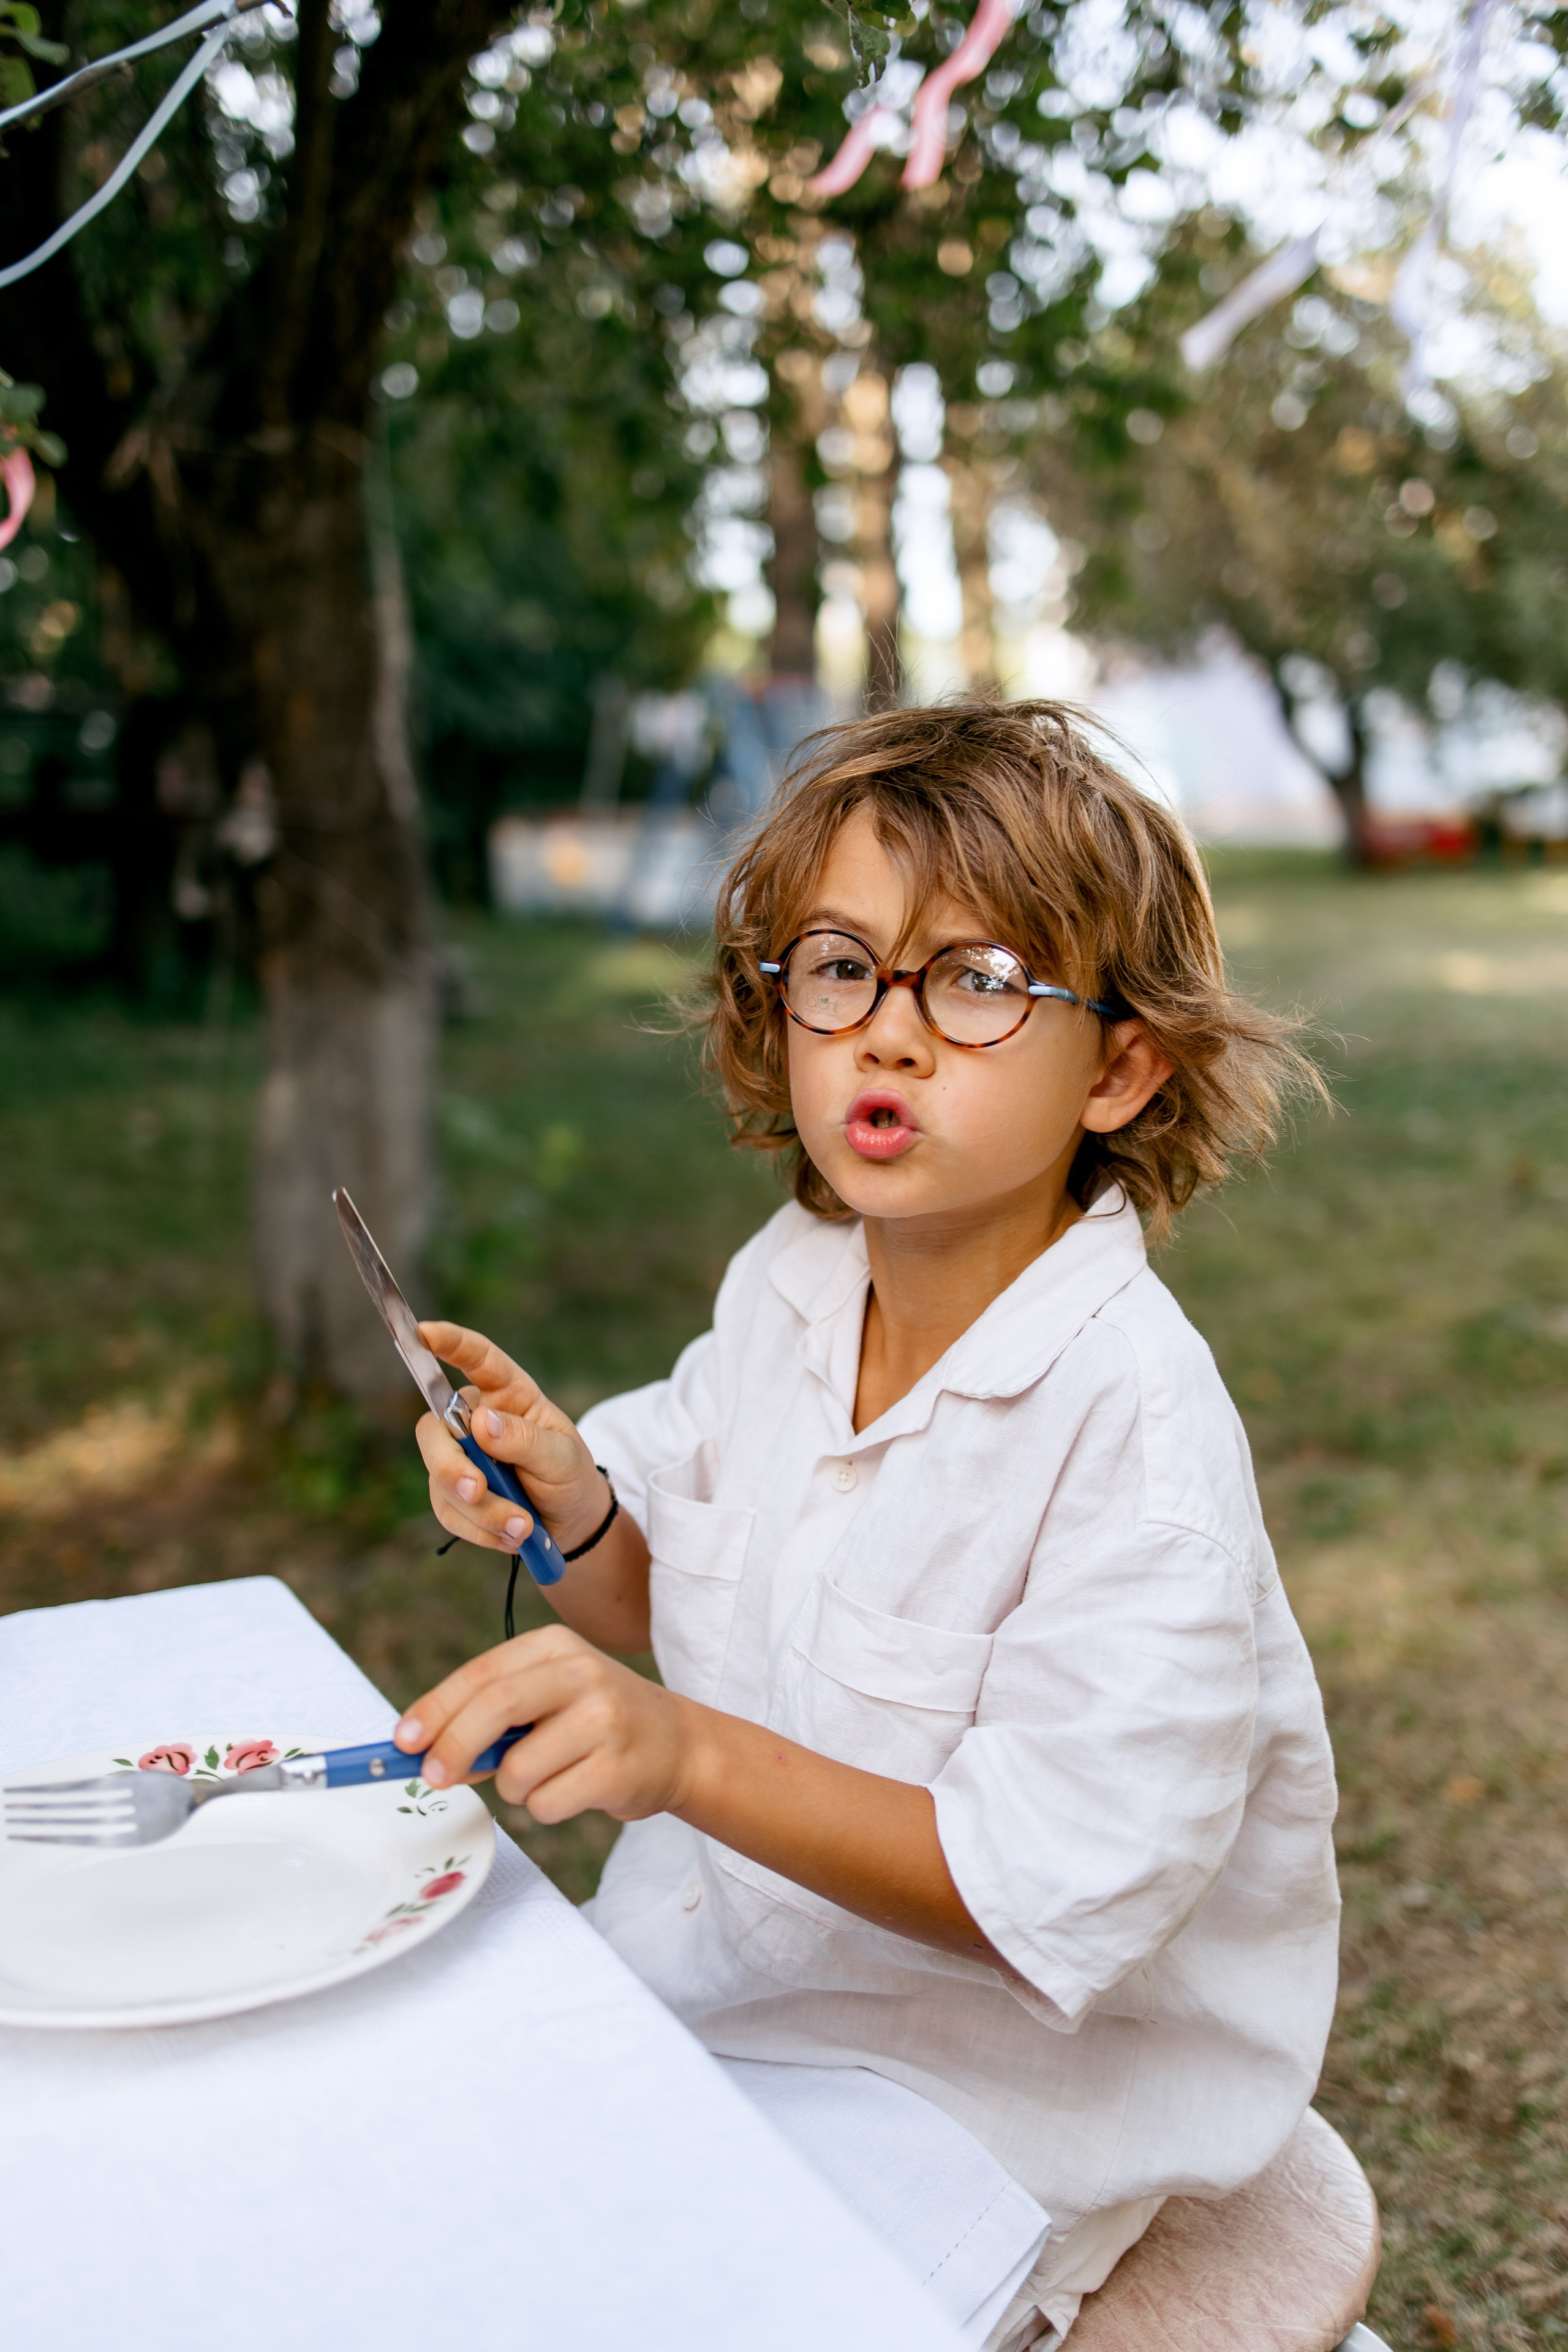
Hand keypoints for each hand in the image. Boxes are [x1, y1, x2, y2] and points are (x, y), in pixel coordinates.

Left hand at [395, 1624, 693, 1823]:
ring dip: (512, 1789)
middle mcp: (582, 1673)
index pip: (481, 1673)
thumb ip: (490, 1717)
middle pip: (495, 1707)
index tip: (404, 1741)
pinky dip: (545, 1808)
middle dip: (453, 1747)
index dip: (436, 1708)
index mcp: (555, 1646)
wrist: (677, 1744)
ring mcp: (604, 1719)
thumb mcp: (546, 1698)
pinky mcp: (617, 1768)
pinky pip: (547, 1803)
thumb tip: (424, 1753)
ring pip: (517, 1769)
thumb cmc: (593, 1723)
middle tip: (433, 1778)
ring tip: (544, 1777)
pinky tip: (574, 1790)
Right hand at [414, 1321, 607, 1556]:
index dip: (449, 1342)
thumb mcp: (563, 1458)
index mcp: (508, 1394)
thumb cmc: (570, 1476)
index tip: (424, 1331)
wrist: (570, 1523)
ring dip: (482, 1510)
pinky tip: (511, 1535)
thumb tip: (482, 1423)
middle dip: (451, 1465)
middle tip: (477, 1490)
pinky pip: (449, 1513)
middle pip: (435, 1430)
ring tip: (524, 1526)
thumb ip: (526, 1440)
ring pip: (440, 1480)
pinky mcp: (451, 1495)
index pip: (477, 1358)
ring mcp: (459, 1458)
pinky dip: (480, 1530)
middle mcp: (474, 1419)